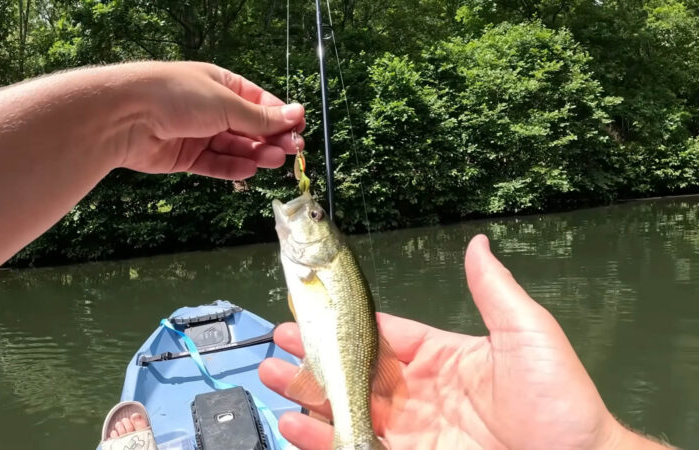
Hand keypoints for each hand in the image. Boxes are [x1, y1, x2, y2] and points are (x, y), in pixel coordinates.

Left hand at [118, 61, 304, 179]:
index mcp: (221, 85)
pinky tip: (250, 169)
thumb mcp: (226, 103)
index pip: (259, 103)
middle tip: (292, 151)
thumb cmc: (177, 95)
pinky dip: (232, 168)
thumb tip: (296, 115)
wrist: (126, 115)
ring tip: (275, 161)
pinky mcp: (185, 157)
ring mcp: (197, 133)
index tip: (299, 130)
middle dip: (271, 138)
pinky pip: (214, 164)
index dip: (280, 117)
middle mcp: (210, 109)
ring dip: (256, 154)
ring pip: (234, 147)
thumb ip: (260, 117)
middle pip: (249, 127)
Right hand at [259, 235, 666, 448]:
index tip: (313, 309)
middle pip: (355, 371)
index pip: (382, 334)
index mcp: (440, 356)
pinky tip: (294, 424)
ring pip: (348, 407)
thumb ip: (493, 290)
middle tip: (279, 346)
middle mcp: (419, 392)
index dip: (346, 322)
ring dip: (308, 394)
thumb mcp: (526, 333)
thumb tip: (478, 244)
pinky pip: (354, 445)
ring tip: (273, 379)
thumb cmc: (559, 399)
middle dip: (316, 358)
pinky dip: (321, 437)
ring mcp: (410, 429)